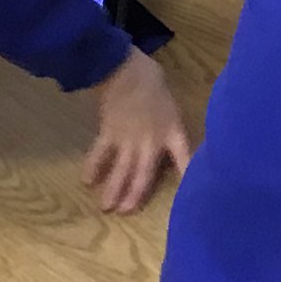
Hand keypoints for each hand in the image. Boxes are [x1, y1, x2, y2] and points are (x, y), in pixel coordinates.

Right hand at [83, 48, 190, 214]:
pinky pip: (100, 154)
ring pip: (121, 170)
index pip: (185, 159)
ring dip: (114, 189)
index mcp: (172, 132)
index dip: (188, 177)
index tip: (193, 198)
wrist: (125, 69)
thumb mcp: (171, 103)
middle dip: (136, 194)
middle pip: (144, 174)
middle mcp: (151, 142)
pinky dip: (93, 166)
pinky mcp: (109, 133)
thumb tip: (171, 135)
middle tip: (127, 212)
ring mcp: (129, 140)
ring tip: (107, 208)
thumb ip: (171, 123)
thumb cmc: (152, 80)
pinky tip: (86, 180)